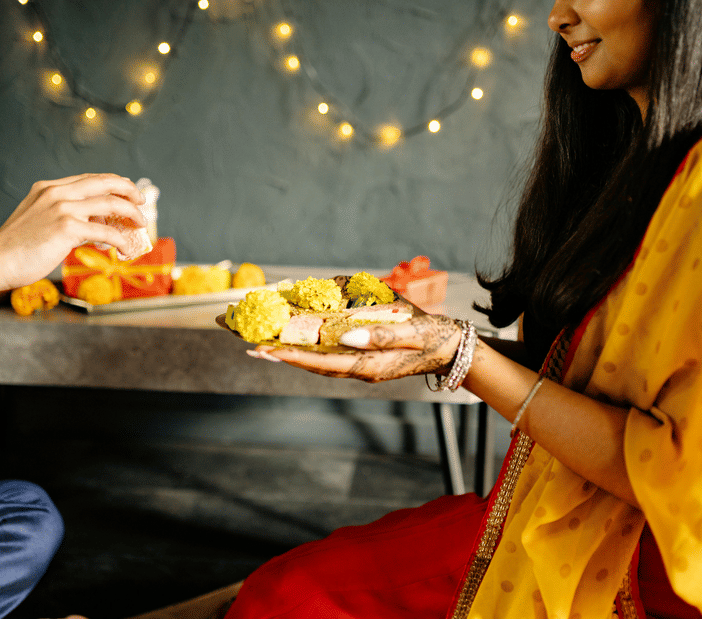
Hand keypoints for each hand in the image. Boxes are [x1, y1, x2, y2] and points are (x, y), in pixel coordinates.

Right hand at [0, 173, 145, 290]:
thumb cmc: (14, 249)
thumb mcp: (39, 222)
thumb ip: (64, 218)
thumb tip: (93, 229)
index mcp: (48, 189)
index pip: (90, 179)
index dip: (113, 184)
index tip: (127, 193)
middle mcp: (57, 193)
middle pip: (104, 182)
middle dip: (129, 189)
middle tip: (142, 201)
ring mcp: (62, 208)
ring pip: (110, 202)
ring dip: (131, 213)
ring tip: (141, 224)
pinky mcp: (67, 228)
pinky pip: (106, 231)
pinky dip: (121, 240)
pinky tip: (126, 249)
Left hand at [249, 314, 461, 382]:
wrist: (452, 348)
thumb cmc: (434, 336)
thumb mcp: (412, 332)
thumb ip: (380, 336)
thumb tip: (345, 336)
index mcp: (369, 364)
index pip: (322, 362)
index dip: (291, 357)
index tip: (264, 350)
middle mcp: (360, 369)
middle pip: (312, 364)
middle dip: (281, 354)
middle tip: (249, 345)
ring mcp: (361, 366)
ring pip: (318, 361)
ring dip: (290, 353)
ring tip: (261, 344)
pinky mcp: (364, 360)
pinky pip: (329, 357)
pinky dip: (308, 350)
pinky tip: (294, 342)